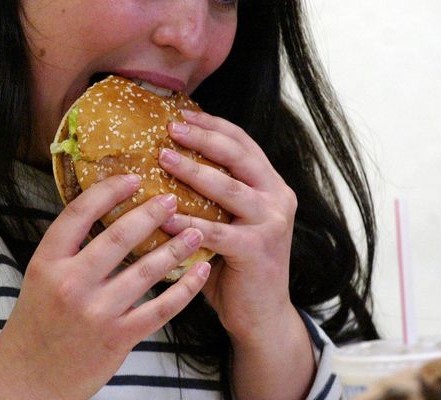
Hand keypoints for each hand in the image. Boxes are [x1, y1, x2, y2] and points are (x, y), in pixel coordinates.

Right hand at [0, 174, 209, 399]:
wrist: (29, 380)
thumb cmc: (36, 324)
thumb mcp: (39, 278)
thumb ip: (69, 250)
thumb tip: (104, 214)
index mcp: (47, 262)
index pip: (78, 214)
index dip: (108, 190)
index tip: (132, 177)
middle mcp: (71, 283)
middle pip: (119, 236)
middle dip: (151, 213)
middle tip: (173, 199)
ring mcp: (97, 312)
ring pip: (147, 270)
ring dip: (176, 246)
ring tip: (196, 230)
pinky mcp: (119, 337)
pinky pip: (161, 308)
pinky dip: (185, 287)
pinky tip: (200, 270)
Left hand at [159, 110, 298, 342]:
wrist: (261, 314)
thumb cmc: (236, 266)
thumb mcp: (229, 221)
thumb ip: (211, 198)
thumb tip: (164, 169)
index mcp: (271, 186)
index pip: (244, 144)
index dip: (213, 126)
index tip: (182, 114)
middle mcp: (277, 198)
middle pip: (238, 156)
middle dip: (203, 138)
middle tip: (170, 128)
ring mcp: (271, 223)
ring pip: (227, 188)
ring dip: (192, 171)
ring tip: (163, 159)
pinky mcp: (257, 249)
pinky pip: (215, 231)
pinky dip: (187, 222)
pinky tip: (163, 216)